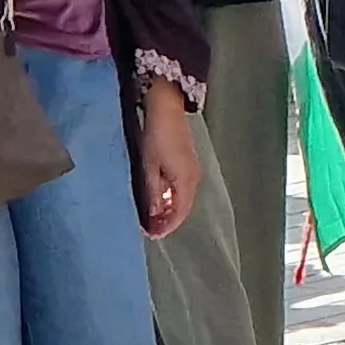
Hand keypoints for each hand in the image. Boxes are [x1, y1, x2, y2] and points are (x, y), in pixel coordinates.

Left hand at [138, 85, 201, 237]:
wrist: (166, 109)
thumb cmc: (156, 137)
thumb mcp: (150, 167)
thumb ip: (154, 194)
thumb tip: (154, 217)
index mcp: (186, 181)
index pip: (179, 213)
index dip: (166, 227)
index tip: (151, 235)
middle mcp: (194, 179)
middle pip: (183, 208)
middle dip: (168, 221)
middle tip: (151, 230)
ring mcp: (194, 170)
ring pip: (183, 198)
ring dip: (170, 210)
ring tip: (153, 217)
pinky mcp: (189, 163)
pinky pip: (183, 188)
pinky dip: (173, 198)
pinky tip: (160, 199)